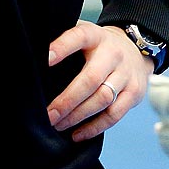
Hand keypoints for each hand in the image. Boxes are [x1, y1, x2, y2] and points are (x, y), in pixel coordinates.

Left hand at [46, 20, 154, 141]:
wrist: (136, 48)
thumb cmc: (98, 46)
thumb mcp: (84, 34)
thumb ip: (63, 40)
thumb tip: (33, 56)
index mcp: (95, 36)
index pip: (78, 37)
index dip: (62, 47)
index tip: (44, 59)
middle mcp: (113, 53)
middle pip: (91, 79)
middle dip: (67, 100)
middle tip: (48, 114)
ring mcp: (126, 74)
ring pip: (102, 99)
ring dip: (78, 116)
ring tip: (59, 125)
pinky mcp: (134, 93)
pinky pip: (114, 114)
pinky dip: (95, 127)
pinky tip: (77, 134)